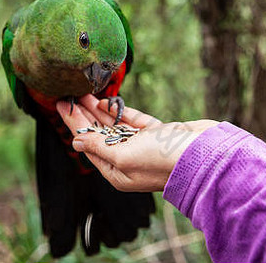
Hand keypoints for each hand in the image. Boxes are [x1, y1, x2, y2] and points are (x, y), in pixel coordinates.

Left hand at [56, 94, 218, 191]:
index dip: (74, 124)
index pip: (89, 144)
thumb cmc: (163, 160)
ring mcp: (144, 146)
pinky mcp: (158, 133)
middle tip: (66, 96)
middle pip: (99, 134)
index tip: (61, 105)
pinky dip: (119, 111)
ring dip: (98, 110)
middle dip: (82, 115)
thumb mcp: (124, 156)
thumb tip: (77, 141)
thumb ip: (100, 147)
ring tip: (82, 93)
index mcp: (117, 172)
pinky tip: (105, 101)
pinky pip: (132, 121)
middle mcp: (128, 160)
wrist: (204, 154)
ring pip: (114, 126)